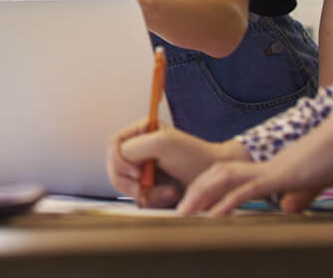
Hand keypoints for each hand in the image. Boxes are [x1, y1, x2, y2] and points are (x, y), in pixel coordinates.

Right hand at [107, 119, 242, 207]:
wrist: (217, 179)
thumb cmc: (194, 157)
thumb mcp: (162, 144)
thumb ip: (133, 147)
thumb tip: (119, 160)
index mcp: (141, 133)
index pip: (114, 146)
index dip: (119, 161)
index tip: (136, 172)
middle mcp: (140, 150)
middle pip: (116, 168)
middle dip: (130, 181)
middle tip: (145, 187)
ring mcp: (145, 170)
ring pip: (127, 186)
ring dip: (146, 192)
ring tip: (169, 191)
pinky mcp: (152, 188)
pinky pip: (140, 198)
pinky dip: (154, 200)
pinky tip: (170, 195)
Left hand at [176, 101, 332, 215]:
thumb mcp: (312, 183)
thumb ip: (298, 194)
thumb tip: (288, 207)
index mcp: (266, 168)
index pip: (227, 175)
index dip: (207, 188)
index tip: (193, 205)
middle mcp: (262, 166)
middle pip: (217, 173)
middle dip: (195, 191)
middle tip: (178, 211)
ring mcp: (269, 169)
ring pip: (224, 179)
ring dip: (202, 196)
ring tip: (185, 214)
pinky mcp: (280, 176)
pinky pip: (247, 190)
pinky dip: (228, 203)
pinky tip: (215, 216)